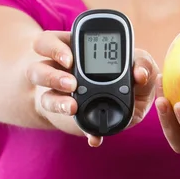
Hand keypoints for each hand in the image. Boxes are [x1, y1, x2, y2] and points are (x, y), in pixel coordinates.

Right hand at [27, 31, 159, 146]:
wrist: (126, 110)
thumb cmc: (129, 81)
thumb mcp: (139, 68)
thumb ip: (143, 64)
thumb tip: (139, 74)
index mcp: (74, 49)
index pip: (51, 42)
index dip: (54, 48)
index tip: (70, 60)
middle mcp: (59, 69)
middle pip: (37, 68)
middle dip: (52, 76)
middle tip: (72, 84)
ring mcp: (57, 93)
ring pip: (45, 101)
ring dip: (57, 100)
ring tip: (74, 107)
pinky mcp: (68, 116)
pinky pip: (66, 124)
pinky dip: (83, 129)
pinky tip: (95, 136)